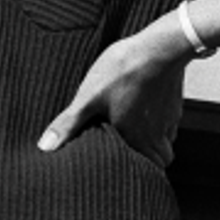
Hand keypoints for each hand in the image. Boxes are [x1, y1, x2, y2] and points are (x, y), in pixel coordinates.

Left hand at [37, 26, 188, 168]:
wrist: (160, 46)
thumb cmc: (123, 71)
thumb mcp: (89, 97)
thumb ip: (69, 124)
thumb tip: (45, 148)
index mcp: (136, 142)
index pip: (143, 172)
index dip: (133, 172)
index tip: (120, 167)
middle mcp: (157, 137)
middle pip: (159, 161)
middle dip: (147, 160)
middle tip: (128, 151)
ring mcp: (169, 120)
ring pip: (165, 142)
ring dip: (153, 140)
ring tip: (134, 131)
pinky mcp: (175, 103)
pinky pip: (169, 122)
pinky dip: (159, 120)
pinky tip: (144, 106)